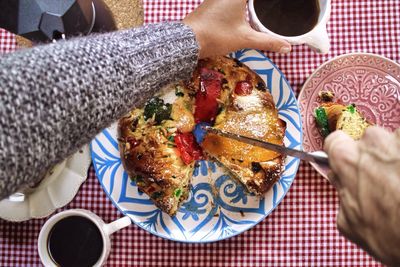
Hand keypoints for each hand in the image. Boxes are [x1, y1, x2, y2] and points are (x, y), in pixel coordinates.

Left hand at [183, 0, 290, 57]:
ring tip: (260, 9)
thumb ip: (268, 41)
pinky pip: (229, 1)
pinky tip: (243, 12)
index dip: (270, 1)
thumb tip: (288, 47)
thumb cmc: (217, 35)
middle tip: (273, 7)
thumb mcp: (245, 38)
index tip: (280, 4)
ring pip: (237, 0)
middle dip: (258, 5)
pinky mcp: (210, 3)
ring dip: (247, 4)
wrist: (187, 41)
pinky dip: (239, 4)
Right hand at [324, 127, 399, 265]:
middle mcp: (374, 142)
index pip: (334, 141)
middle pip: (368, 142)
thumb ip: (341, 194)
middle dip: (373, 159)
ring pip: (394, 144)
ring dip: (396, 160)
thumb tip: (341, 183)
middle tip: (383, 184)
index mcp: (347, 159)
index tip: (347, 164)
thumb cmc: (394, 235)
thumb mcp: (351, 224)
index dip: (340, 154)